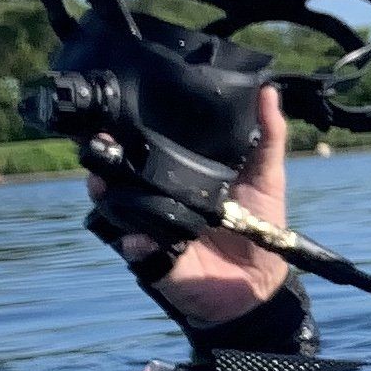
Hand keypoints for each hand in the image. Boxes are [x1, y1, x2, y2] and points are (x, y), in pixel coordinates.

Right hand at [88, 83, 291, 328]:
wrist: (261, 280)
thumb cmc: (261, 222)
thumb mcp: (268, 175)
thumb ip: (268, 136)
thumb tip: (269, 90)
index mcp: (186, 177)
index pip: (152, 152)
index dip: (133, 135)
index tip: (119, 115)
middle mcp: (164, 199)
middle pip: (124, 177)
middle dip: (107, 161)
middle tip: (101, 143)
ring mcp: (156, 229)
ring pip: (119, 211)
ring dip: (108, 197)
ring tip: (102, 182)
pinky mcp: (158, 262)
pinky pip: (138, 252)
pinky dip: (135, 245)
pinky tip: (138, 239)